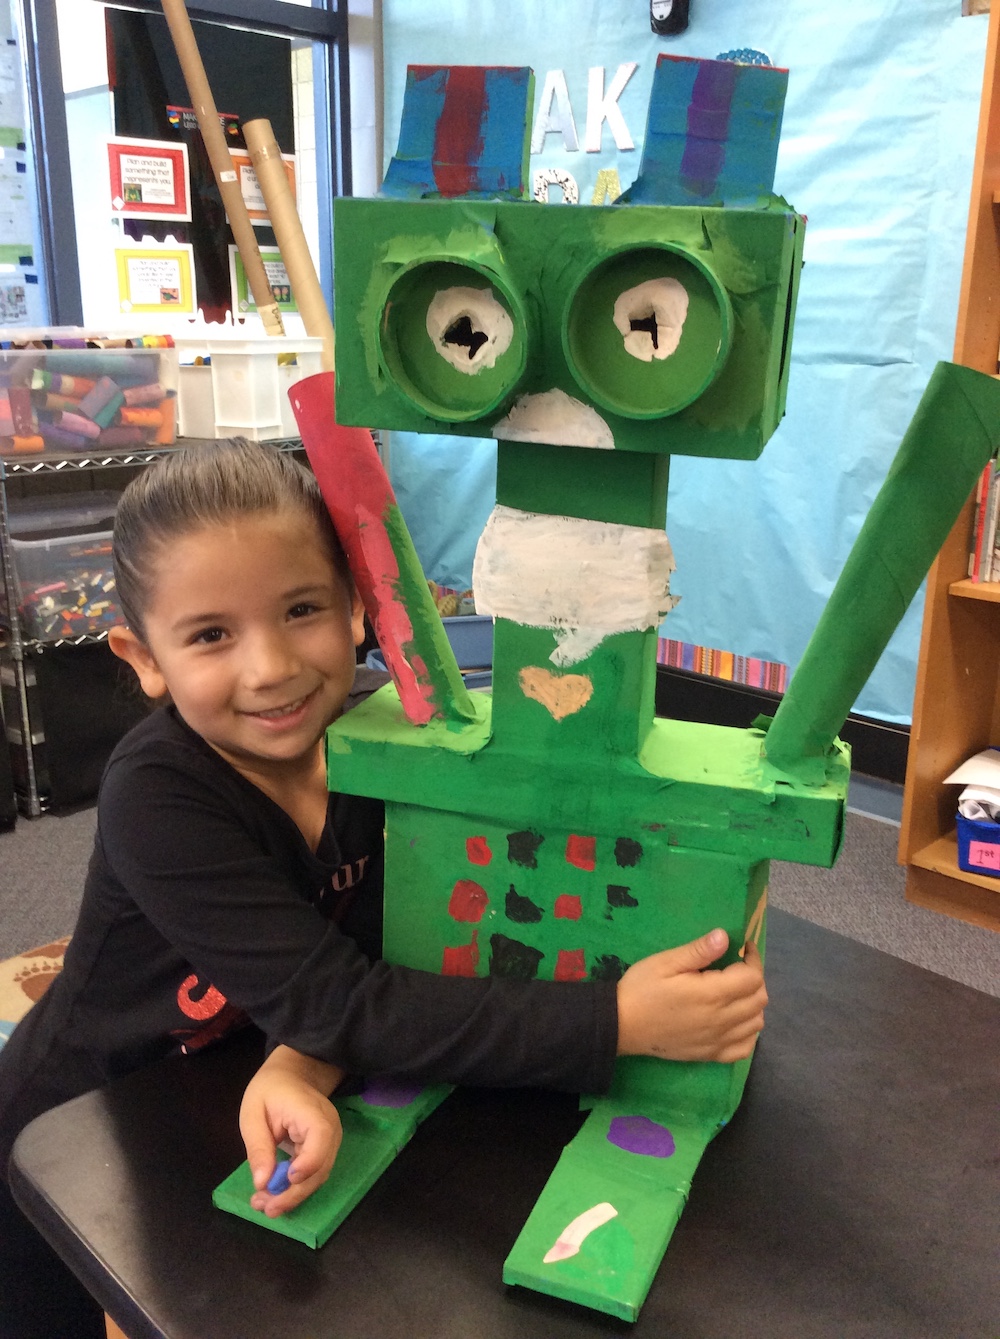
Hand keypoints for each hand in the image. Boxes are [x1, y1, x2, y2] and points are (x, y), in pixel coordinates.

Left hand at [239, 1045, 343, 1217]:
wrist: (291, 1075)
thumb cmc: (269, 1090)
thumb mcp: (253, 1113)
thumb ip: (258, 1147)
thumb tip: (262, 1183)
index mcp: (312, 1111)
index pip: (321, 1137)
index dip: (309, 1162)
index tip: (288, 1178)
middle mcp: (329, 1129)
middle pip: (320, 1167)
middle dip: (293, 1193)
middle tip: (266, 1208)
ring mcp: (330, 1141)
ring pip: (318, 1177)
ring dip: (293, 1196)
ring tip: (264, 1206)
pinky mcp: (324, 1151)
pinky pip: (313, 1174)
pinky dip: (295, 1188)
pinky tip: (274, 1196)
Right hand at [616, 929, 766, 1062]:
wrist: (621, 1025)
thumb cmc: (642, 988)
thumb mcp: (666, 962)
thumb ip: (699, 950)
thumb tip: (725, 936)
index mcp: (713, 994)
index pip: (753, 977)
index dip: (752, 959)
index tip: (741, 948)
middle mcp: (722, 1020)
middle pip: (760, 999)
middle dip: (754, 978)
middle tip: (735, 967)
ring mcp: (718, 1040)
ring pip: (756, 1023)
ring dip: (753, 1004)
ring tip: (734, 991)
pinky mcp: (711, 1055)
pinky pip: (745, 1047)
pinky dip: (747, 1032)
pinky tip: (734, 1020)